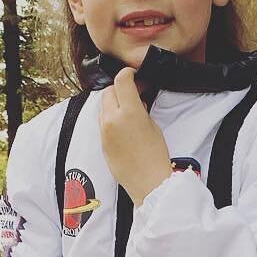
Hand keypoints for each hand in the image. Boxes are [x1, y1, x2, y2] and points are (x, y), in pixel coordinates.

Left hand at [97, 68, 171, 203]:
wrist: (148, 183)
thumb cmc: (155, 157)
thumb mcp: (153, 125)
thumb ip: (140, 108)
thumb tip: (135, 99)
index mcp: (129, 112)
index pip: (121, 80)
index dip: (128, 74)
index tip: (134, 76)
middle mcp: (112, 119)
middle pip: (109, 91)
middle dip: (120, 89)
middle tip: (134, 93)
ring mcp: (104, 131)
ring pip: (103, 106)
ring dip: (114, 103)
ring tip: (129, 111)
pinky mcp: (101, 143)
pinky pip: (102, 122)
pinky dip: (111, 118)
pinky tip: (123, 125)